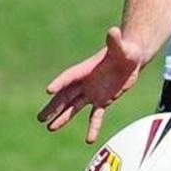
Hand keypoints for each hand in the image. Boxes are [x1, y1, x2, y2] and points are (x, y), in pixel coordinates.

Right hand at [37, 26, 147, 142]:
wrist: (130, 58)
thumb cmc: (125, 50)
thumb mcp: (121, 46)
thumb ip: (115, 41)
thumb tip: (114, 30)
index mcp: (86, 68)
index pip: (70, 76)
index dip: (60, 82)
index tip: (49, 89)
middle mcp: (85, 82)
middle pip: (65, 95)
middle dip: (54, 106)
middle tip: (40, 117)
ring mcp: (92, 92)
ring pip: (74, 107)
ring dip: (63, 117)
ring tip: (50, 128)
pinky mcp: (102, 101)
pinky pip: (95, 116)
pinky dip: (93, 127)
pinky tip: (89, 140)